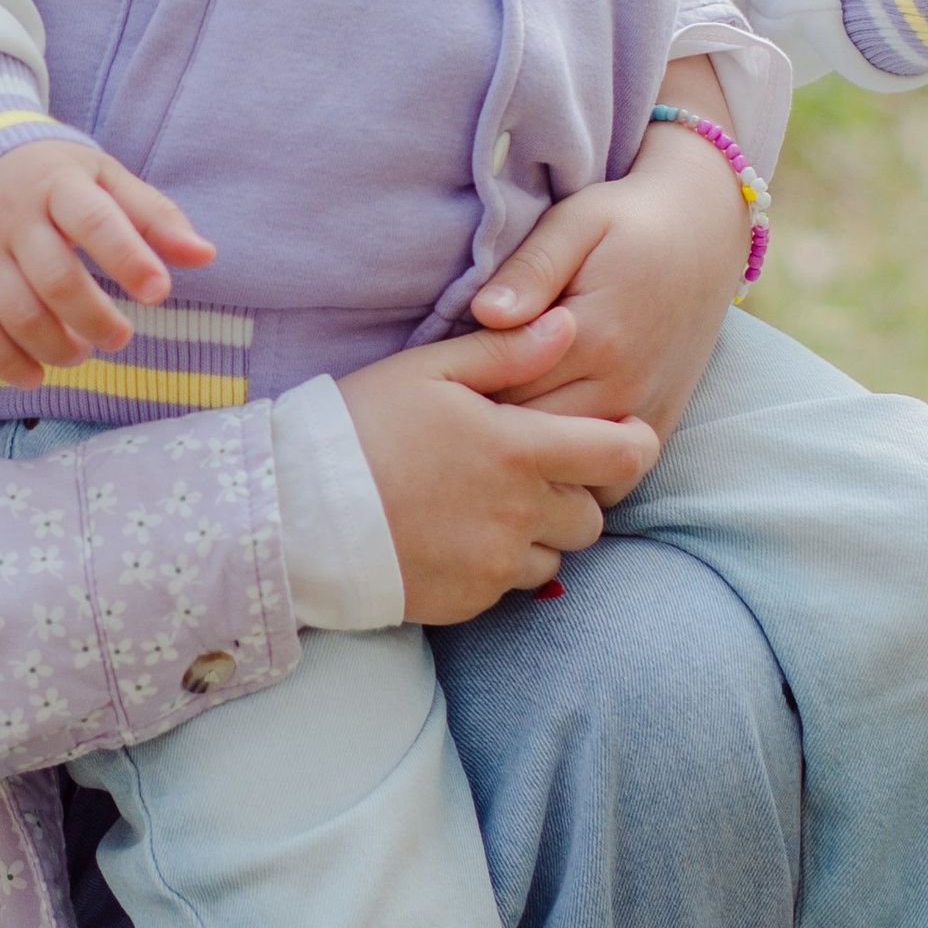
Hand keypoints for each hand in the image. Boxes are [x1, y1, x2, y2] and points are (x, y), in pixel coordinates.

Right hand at [0, 138, 215, 385]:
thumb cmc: (47, 178)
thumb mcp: (102, 179)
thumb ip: (153, 217)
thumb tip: (206, 255)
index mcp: (56, 182)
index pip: (94, 221)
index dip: (129, 259)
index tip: (159, 293)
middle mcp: (9, 213)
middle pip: (56, 279)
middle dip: (96, 320)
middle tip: (120, 337)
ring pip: (17, 313)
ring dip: (58, 347)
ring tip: (80, 351)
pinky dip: (9, 363)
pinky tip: (37, 374)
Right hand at [335, 311, 660, 623]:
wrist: (295, 512)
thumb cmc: (359, 426)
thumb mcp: (429, 371)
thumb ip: (506, 351)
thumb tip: (570, 325)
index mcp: (518, 449)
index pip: (621, 455)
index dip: (633, 445)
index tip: (619, 437)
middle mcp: (519, 513)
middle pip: (593, 514)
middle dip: (574, 493)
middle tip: (530, 473)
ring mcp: (495, 563)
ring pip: (556, 555)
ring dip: (538, 534)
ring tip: (488, 507)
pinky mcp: (468, 602)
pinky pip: (509, 586)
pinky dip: (497, 564)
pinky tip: (455, 537)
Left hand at [468, 62, 746, 438]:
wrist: (705, 233)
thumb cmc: (628, 222)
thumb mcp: (575, 224)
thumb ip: (529, 270)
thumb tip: (484, 314)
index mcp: (594, 337)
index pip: (502, 389)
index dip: (461, 391)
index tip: (435, 382)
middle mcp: (623, 386)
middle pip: (528, 438)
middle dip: (484, 432)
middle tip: (449, 416)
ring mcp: (645, 414)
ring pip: (565, 468)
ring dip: (526, 458)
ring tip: (490, 434)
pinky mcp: (659, 427)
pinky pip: (606, 481)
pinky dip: (569, 474)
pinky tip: (540, 450)